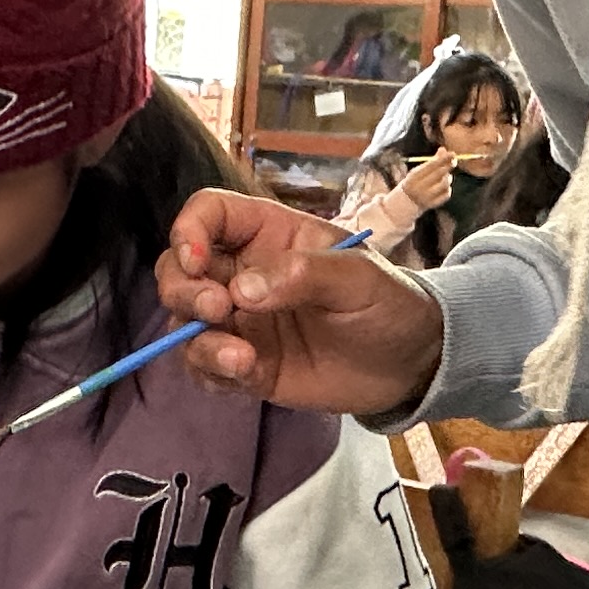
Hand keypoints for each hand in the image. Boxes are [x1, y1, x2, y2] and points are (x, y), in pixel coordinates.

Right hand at [158, 187, 446, 414]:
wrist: (409, 364)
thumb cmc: (387, 302)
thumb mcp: (359, 277)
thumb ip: (304, 274)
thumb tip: (243, 289)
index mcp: (266, 234)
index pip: (208, 214)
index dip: (189, 231)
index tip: (196, 260)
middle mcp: (241, 274)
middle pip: (179, 269)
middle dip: (182, 289)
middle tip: (218, 310)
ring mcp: (240, 322)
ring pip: (184, 323)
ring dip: (197, 340)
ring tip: (241, 359)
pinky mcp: (244, 366)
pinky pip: (205, 367)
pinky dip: (212, 372)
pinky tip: (246, 375)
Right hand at [394, 151, 456, 212]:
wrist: (407, 202)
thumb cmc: (415, 182)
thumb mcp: (420, 170)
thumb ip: (432, 161)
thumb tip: (443, 149)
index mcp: (414, 176)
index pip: (432, 165)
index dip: (443, 158)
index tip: (453, 153)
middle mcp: (419, 187)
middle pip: (438, 174)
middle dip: (448, 166)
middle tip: (454, 161)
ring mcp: (426, 197)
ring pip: (444, 184)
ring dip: (448, 178)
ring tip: (447, 176)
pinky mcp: (432, 204)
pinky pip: (446, 194)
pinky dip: (448, 189)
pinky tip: (444, 187)